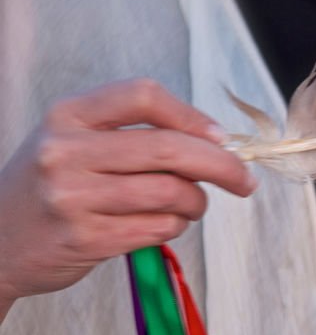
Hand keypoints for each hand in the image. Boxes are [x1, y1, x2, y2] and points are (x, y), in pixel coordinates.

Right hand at [0, 78, 256, 321]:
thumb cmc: (52, 188)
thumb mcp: (74, 143)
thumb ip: (133, 135)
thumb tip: (216, 143)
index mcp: (68, 116)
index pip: (143, 96)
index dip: (192, 116)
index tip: (222, 138)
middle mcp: (66, 152)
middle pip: (169, 149)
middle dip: (221, 166)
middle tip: (244, 180)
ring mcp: (73, 197)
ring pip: (170, 193)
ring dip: (196, 203)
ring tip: (190, 205)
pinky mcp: (86, 239)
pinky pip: (159, 228)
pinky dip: (176, 226)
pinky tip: (163, 224)